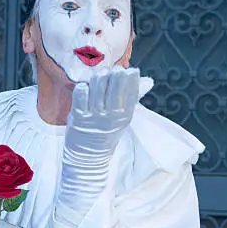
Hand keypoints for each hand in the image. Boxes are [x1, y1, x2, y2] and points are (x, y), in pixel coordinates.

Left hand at [57, 67, 139, 218]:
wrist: (89, 158)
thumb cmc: (106, 132)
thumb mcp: (122, 117)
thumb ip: (133, 97)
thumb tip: (148, 80)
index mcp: (124, 116)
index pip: (131, 94)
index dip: (131, 79)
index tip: (130, 70)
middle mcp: (110, 116)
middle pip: (115, 89)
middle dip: (116, 76)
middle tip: (114, 69)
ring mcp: (94, 117)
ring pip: (97, 91)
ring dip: (99, 79)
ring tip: (100, 74)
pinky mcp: (78, 119)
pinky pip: (80, 99)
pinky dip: (82, 90)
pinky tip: (84, 86)